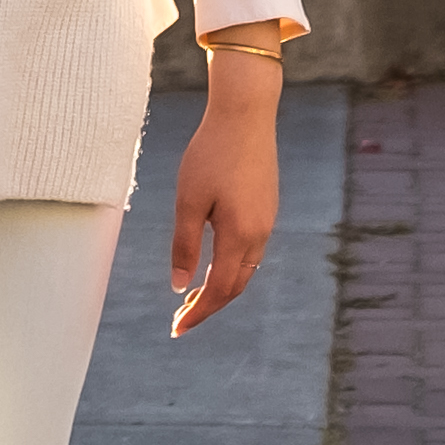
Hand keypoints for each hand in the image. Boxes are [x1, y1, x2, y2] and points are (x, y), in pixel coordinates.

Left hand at [162, 54, 282, 335]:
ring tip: (192, 297)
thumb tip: (180, 285)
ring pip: (246, 271)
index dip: (198, 313)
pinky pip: (252, 252)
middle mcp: (259, 234)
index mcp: (239, 235)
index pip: (218, 290)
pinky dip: (232, 268)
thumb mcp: (188, 201)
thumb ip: (184, 246)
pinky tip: (214, 265)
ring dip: (220, 288)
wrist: (245, 115)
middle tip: (179, 319)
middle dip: (208, 307)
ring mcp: (267, 221)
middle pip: (235, 286)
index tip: (176, 329)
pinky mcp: (267, 209)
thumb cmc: (211, 153)